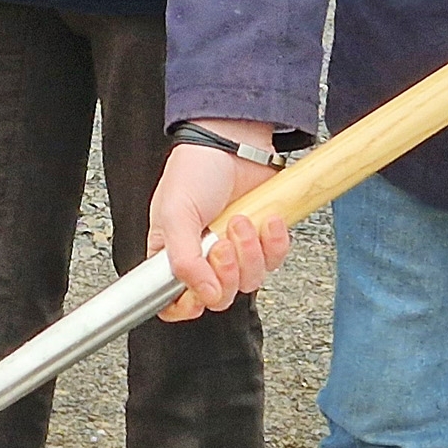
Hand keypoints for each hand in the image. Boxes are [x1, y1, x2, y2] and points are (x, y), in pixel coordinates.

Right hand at [149, 129, 293, 320]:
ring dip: (250, 251)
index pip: (173, 301)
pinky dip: (275, 242)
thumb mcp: (175, 215)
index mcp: (172, 255)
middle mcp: (203, 259)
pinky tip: (268, 220)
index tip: (197, 296)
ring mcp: (235, 251)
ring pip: (250, 281)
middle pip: (220, 296)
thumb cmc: (194, 172)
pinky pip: (275, 260)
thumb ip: (184, 260)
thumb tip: (205, 297)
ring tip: (241, 221)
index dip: (186, 306)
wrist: (232, 142)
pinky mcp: (262, 241)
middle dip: (227, 272)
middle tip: (222, 245)